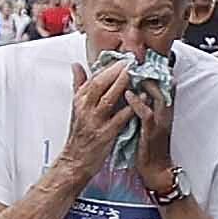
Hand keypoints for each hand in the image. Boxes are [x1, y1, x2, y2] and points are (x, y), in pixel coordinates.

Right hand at [61, 58, 132, 172]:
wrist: (76, 160)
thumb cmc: (79, 133)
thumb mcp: (76, 107)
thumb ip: (79, 85)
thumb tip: (77, 65)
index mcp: (80, 100)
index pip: (94, 78)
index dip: (109, 67)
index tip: (122, 58)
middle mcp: (86, 108)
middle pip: (100, 84)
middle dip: (116, 71)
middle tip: (130, 61)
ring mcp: (95, 121)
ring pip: (109, 98)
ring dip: (122, 84)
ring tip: (135, 73)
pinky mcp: (105, 134)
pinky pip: (120, 118)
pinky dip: (131, 107)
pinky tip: (141, 98)